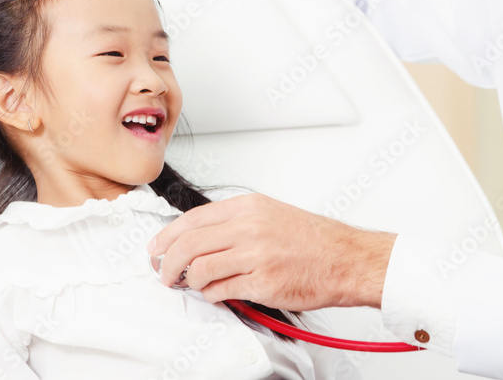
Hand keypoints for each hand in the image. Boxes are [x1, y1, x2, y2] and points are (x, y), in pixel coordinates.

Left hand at [148, 193, 396, 310]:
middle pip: (189, 244)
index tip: (157, 248)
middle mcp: (250, 227)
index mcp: (250, 207)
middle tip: (164, 272)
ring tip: (193, 285)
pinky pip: (221, 291)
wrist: (345, 259)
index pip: (193, 218)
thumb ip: (236, 222)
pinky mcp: (262, 282)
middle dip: (167, 262)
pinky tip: (218, 292)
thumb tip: (199, 237)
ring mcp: (256, 255)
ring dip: (189, 281)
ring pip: (200, 269)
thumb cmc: (313, 240)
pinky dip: (212, 294)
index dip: (167, 236)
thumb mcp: (271, 214)